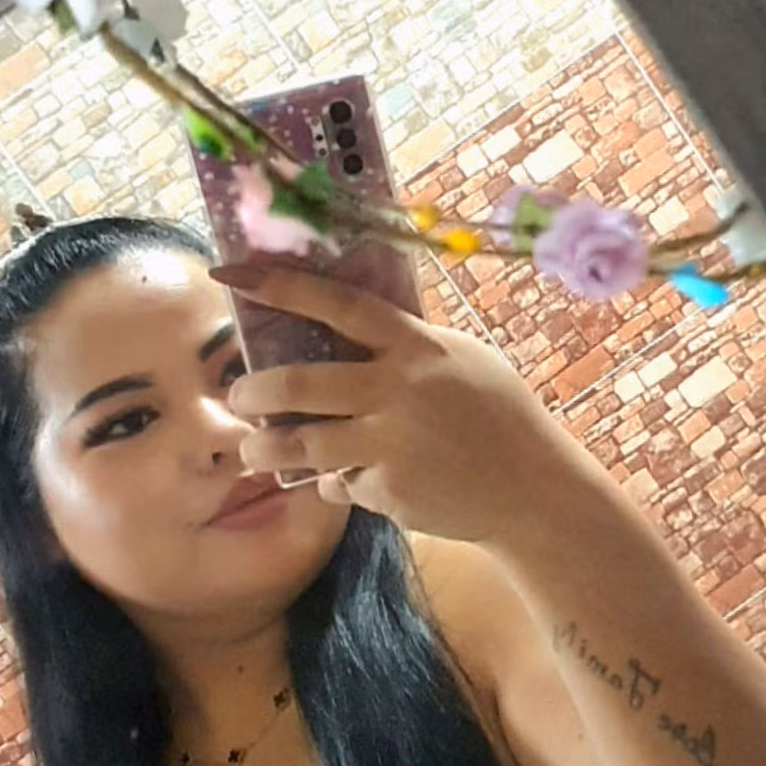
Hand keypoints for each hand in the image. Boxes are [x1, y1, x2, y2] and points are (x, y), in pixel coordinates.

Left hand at [219, 261, 593, 543]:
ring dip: (266, 448)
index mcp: (417, 347)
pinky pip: (342, 484)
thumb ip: (408, 349)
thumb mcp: (464, 361)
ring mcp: (391, 445)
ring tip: (255, 449)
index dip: (281, 287)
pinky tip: (355, 481)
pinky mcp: (389, 491)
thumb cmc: (501, 417)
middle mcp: (398, 391)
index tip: (232, 274)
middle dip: (253, 391)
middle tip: (238, 394)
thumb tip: (344, 335)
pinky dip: (340, 483)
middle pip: (298, 384)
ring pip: (303, 444)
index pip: (338, 305)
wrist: (534, 490)